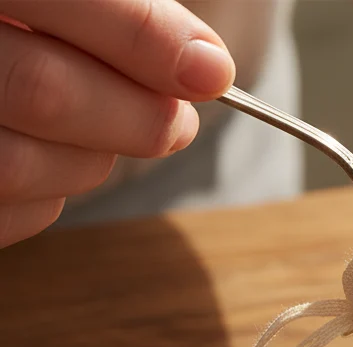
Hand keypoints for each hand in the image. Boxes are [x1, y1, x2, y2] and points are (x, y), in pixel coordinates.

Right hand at [0, 0, 234, 246]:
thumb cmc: (21, 27)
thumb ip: (118, 11)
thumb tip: (205, 67)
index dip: (143, 38)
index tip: (210, 71)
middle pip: (44, 92)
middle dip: (136, 116)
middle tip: (174, 121)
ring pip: (18, 165)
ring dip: (91, 160)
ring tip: (104, 132)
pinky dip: (45, 197)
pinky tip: (48, 158)